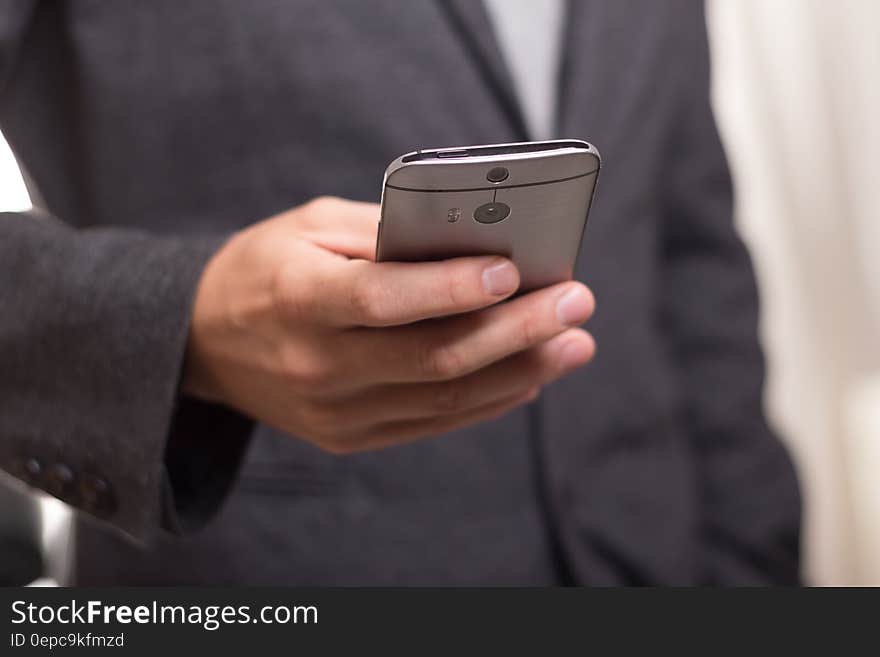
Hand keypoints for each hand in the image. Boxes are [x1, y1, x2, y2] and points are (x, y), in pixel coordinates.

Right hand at [183, 197, 595, 452]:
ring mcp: (335, 412)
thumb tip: (472, 242)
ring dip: (520, 371)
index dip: (451, 288)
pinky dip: (488, 399)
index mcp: (298, 298)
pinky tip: (530, 375)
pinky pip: (433, 423)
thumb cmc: (265, 267)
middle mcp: (317, 365)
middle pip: (434, 358)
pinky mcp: (350, 436)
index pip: (384, 300)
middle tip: (576, 302)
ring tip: (574, 342)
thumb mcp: (310, 226)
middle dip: (516, 330)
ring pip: (445, 399)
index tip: (514, 269)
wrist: (205, 343)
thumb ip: (385, 231)